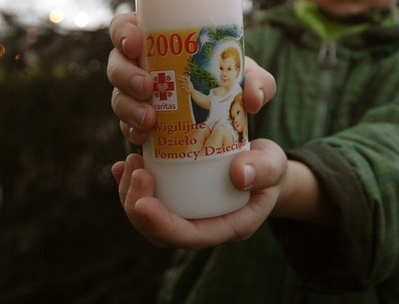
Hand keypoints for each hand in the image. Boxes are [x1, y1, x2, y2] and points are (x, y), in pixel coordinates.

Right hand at [107, 12, 275, 144]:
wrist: (232, 117)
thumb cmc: (235, 81)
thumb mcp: (251, 77)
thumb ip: (259, 82)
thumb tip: (252, 100)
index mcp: (158, 40)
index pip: (125, 27)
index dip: (123, 33)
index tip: (136, 44)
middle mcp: (142, 65)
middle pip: (116, 64)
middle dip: (126, 76)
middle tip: (148, 88)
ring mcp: (138, 95)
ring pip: (118, 96)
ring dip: (128, 107)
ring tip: (149, 121)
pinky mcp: (141, 121)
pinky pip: (126, 125)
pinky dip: (131, 130)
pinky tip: (143, 138)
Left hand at [111, 138, 287, 248]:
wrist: (264, 166)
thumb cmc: (269, 167)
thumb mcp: (274, 164)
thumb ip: (264, 170)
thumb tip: (238, 175)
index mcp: (227, 226)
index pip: (189, 237)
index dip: (162, 225)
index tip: (144, 202)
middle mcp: (202, 226)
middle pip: (161, 232)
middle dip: (139, 206)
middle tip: (136, 169)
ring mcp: (187, 214)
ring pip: (149, 216)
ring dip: (131, 193)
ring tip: (129, 162)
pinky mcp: (177, 198)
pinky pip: (149, 198)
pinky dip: (131, 183)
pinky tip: (124, 163)